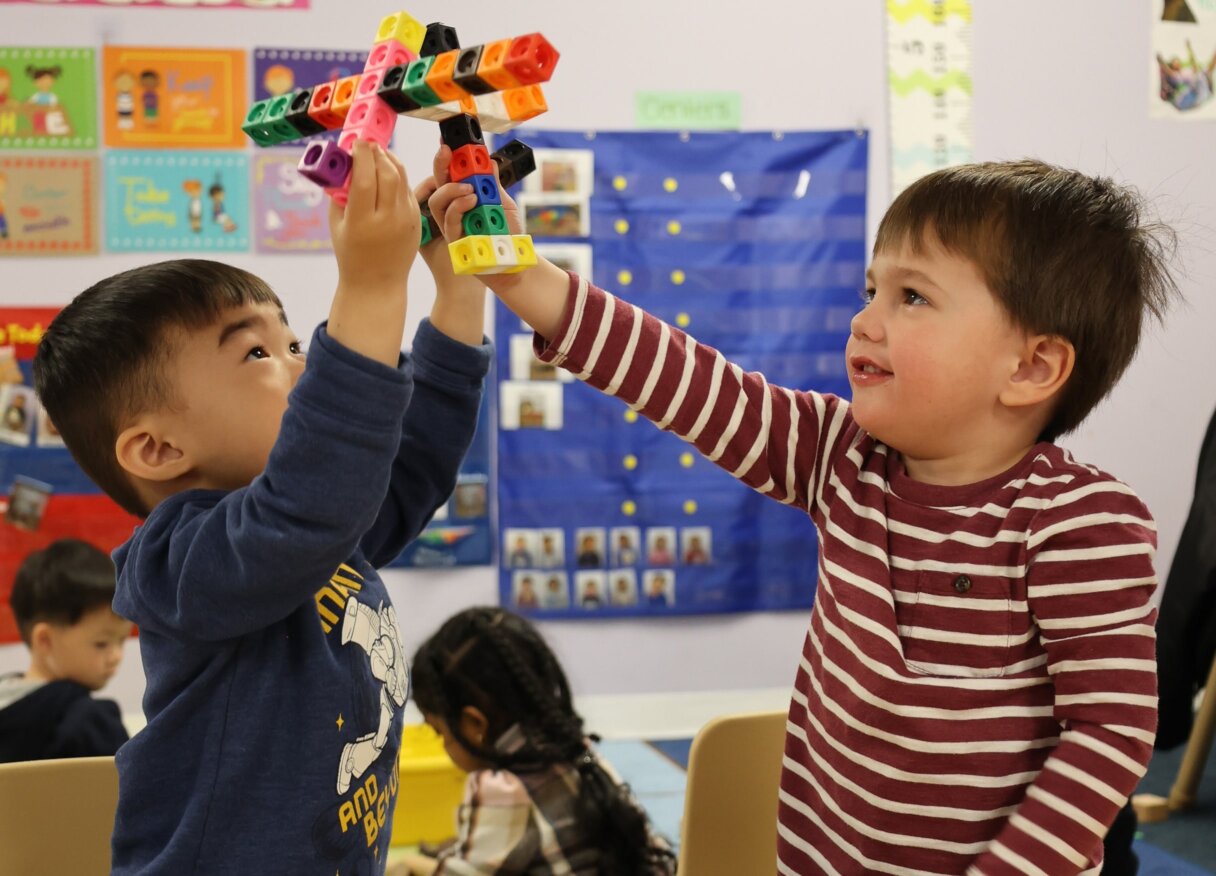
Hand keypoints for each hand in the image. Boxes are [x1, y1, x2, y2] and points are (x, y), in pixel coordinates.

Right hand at [326, 141, 416, 365]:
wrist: (377, 284)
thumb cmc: (351, 254)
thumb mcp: (337, 224)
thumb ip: (339, 193)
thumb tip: (344, 163)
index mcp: (362, 221)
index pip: (366, 177)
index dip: (362, 155)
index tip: (357, 141)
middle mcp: (387, 219)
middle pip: (387, 173)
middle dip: (378, 153)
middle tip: (368, 143)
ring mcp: (405, 220)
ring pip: (402, 178)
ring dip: (391, 160)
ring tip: (379, 152)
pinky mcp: (416, 221)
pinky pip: (408, 190)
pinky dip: (399, 176)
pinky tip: (388, 170)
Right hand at [422, 141, 569, 339]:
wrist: (515, 261)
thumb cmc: (508, 236)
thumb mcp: (503, 204)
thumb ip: (494, 184)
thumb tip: (489, 161)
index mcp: (464, 198)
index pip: (450, 174)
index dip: (447, 158)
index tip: (449, 142)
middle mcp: (453, 210)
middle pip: (437, 183)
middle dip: (440, 164)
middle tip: (446, 150)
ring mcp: (452, 226)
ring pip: (437, 201)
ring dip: (452, 189)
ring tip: (470, 187)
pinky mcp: (454, 242)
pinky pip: (450, 221)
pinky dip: (459, 207)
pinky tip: (473, 201)